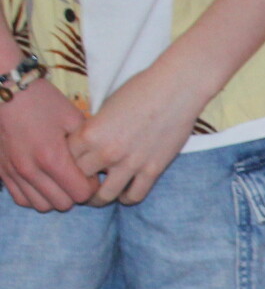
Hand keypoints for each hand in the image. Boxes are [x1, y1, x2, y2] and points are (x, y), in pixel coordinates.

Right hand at [0, 80, 95, 210]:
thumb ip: (88, 146)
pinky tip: (42, 182)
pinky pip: (22, 199)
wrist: (5, 90)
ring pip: (42, 205)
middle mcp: (30, 170)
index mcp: (52, 158)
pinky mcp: (1, 171)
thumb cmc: (43, 101)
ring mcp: (13, 172)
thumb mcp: (73, 119)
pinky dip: (35, 196)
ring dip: (55, 197)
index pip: (82, 193)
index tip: (92, 174)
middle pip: (63, 204)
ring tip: (60, 180)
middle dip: (75, 193)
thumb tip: (101, 167)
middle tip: (77, 177)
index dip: (92, 186)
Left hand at [69, 62, 205, 205]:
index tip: (69, 166)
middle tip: (80, 184)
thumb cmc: (140, 91)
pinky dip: (127, 198)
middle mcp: (106, 152)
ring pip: (105, 195)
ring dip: (99, 198)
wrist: (175, 90)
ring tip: (98, 196)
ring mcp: (130, 164)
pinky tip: (125, 192)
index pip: (65, 159)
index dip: (64, 164)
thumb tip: (88, 146)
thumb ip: (94, 130)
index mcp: (90, 133)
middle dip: (77, 183)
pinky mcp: (152, 170)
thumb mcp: (105, 108)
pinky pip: (134, 196)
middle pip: (80, 179)